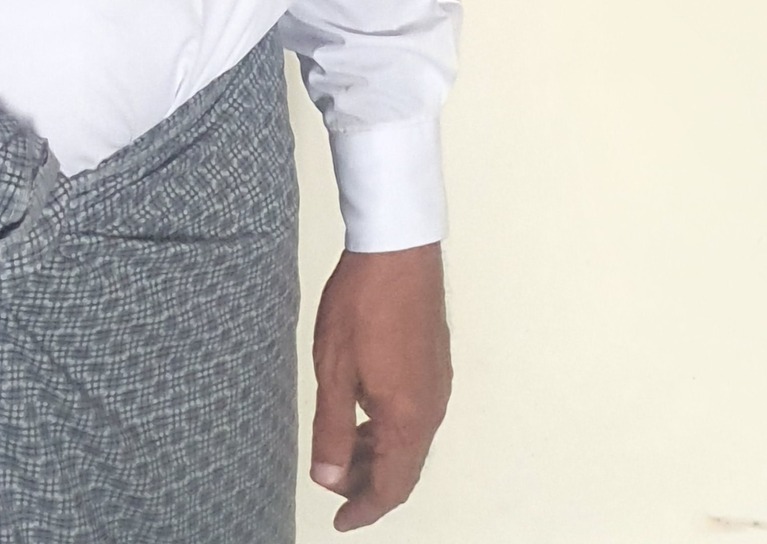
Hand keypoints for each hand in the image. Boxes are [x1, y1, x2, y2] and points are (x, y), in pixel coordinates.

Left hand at [309, 242, 450, 529]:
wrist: (397, 249)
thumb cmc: (361, 306)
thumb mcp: (334, 370)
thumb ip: (333, 429)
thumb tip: (329, 479)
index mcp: (408, 419)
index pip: (391, 486)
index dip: (364, 508)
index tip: (341, 521)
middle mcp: (431, 408)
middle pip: (405, 466)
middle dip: (370, 483)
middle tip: (335, 485)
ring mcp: (437, 383)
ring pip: (410, 438)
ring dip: (379, 453)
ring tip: (344, 448)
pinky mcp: (434, 360)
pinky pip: (415, 412)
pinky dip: (390, 426)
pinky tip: (364, 409)